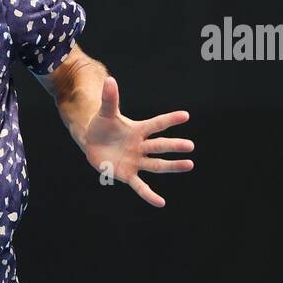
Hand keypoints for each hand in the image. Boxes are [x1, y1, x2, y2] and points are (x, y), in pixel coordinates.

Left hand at [81, 76, 193, 207]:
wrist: (92, 142)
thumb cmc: (102, 126)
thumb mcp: (105, 113)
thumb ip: (109, 99)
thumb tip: (109, 79)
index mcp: (138, 130)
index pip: (156, 124)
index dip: (169, 120)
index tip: (185, 115)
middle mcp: (141, 146)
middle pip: (159, 146)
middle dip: (173, 146)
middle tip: (190, 146)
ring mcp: (136, 161)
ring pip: (156, 165)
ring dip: (172, 166)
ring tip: (189, 165)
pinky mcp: (128, 174)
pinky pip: (140, 186)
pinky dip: (149, 195)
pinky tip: (161, 203)